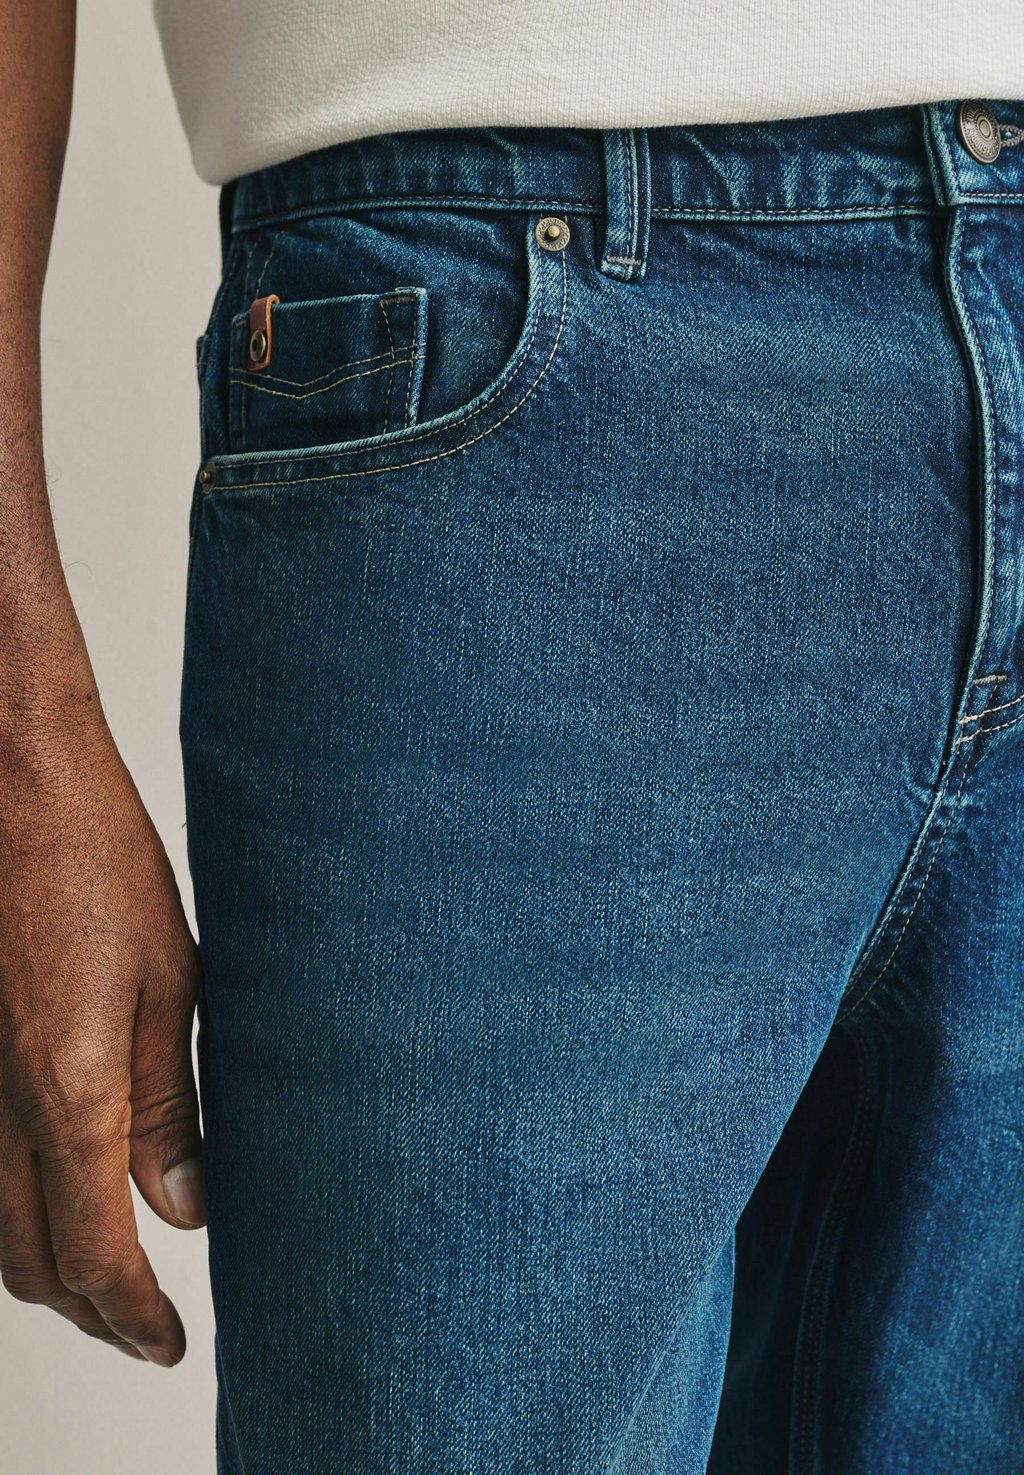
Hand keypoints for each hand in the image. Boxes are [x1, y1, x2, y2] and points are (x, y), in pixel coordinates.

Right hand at [0, 717, 202, 1364]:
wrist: (11, 783)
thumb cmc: (94, 862)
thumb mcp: (171, 983)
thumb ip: (169, 1105)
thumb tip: (186, 1206)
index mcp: (67, 1094)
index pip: (94, 1255)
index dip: (133, 1317)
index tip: (167, 1343)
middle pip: (30, 1263)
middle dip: (92, 1307)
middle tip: (144, 1318)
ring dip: (46, 1266)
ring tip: (108, 1271)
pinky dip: (6, 1209)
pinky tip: (47, 1191)